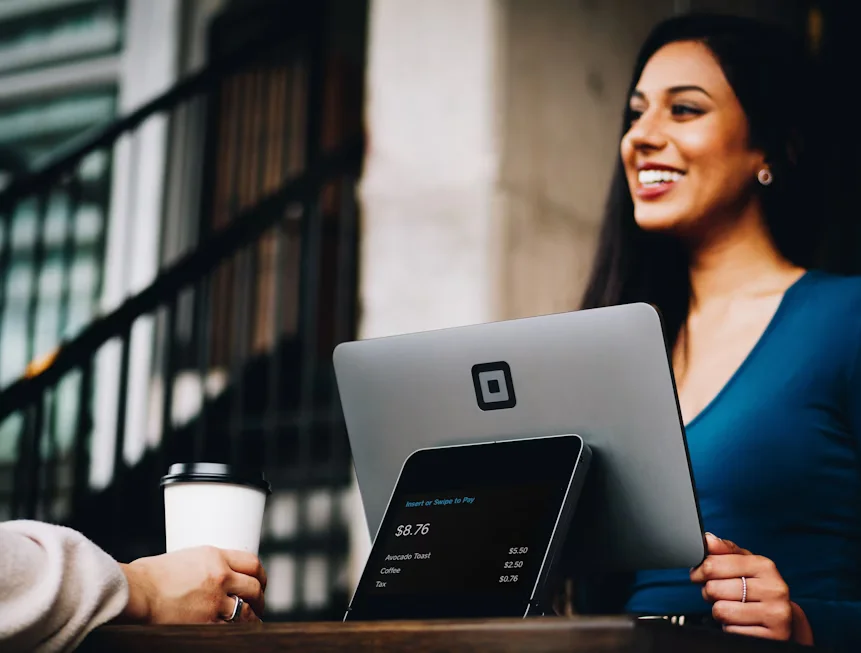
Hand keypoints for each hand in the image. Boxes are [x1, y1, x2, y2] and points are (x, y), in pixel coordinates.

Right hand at [118, 546, 266, 623]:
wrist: (134, 592)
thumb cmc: (147, 576)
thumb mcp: (182, 559)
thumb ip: (201, 566)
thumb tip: (208, 575)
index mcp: (214, 556)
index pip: (252, 562)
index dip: (260, 574)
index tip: (260, 581)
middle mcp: (220, 576)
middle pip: (255, 587)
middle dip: (260, 597)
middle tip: (259, 603)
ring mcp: (215, 600)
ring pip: (247, 610)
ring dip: (253, 617)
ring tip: (253, 620)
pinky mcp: (206, 622)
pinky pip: (232, 628)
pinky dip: (237, 630)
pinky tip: (239, 633)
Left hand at [690, 533, 812, 644]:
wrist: (785, 620)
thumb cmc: (759, 588)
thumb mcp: (746, 565)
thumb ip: (725, 551)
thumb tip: (707, 539)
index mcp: (764, 566)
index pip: (713, 565)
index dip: (699, 571)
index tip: (698, 575)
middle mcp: (773, 589)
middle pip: (714, 588)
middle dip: (709, 593)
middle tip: (718, 594)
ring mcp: (775, 614)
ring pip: (720, 610)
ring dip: (719, 611)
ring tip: (731, 608)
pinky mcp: (772, 637)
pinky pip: (731, 631)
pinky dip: (730, 628)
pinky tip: (741, 623)